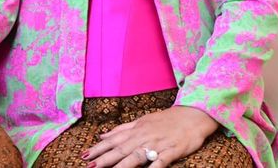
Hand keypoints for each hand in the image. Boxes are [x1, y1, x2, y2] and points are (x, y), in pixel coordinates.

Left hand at [82, 106, 218, 167]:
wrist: (193, 115)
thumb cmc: (166, 120)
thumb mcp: (142, 121)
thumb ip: (122, 129)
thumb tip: (103, 135)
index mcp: (136, 129)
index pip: (113, 140)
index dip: (99, 149)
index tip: (85, 156)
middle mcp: (144, 136)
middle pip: (121, 149)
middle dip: (104, 158)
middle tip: (90, 165)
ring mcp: (158, 143)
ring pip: (136, 155)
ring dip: (121, 165)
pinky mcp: (172, 150)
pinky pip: (161, 161)